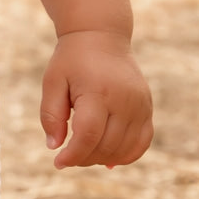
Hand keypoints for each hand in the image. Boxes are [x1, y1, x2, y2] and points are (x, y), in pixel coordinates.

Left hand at [40, 30, 152, 168]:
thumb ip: (51, 115)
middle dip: (84, 158)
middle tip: (67, 154)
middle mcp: (125, 100)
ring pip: (126, 149)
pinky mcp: (147, 108)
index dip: (73, 155)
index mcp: (98, 92)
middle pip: (107, 146)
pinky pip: (142, 142)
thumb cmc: (72, 60)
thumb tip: (54, 147)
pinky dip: (126, 155)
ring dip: (103, 159)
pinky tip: (107, 157)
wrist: (101, 36)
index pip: (89, 135)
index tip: (58, 162)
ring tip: (84, 152)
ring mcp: (140, 105)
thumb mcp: (52, 81)